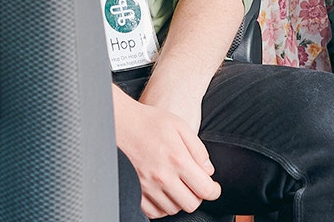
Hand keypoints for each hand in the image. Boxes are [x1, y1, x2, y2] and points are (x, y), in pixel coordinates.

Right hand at [116, 96, 221, 217]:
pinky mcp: (135, 191)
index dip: (213, 191)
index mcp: (177, 159)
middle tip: (195, 186)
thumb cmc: (149, 122)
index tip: (212, 188)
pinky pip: (153, 212)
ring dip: (179, 201)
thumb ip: (198, 149)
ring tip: (178, 186)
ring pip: (172, 209)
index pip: (205, 189)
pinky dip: (162, 207)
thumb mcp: (180, 126)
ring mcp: (147, 186)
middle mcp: (162, 176)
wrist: (120, 123)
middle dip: (197, 196)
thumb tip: (208, 170)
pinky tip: (164, 194)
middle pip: (190, 204)